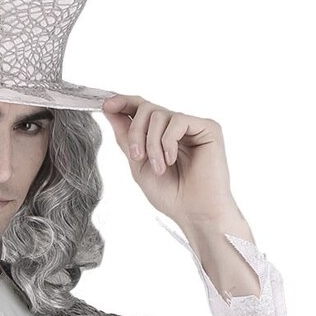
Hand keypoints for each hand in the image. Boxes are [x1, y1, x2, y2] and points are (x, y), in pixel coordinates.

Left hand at [101, 94, 239, 227]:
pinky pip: (178, 120)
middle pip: (147, 107)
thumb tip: (109, 110)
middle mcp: (176, 127)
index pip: (141, 108)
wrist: (194, 213)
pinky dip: (168, 141)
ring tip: (159, 168)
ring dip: (152, 143)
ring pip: (160, 114)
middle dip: (136, 132)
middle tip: (137, 157)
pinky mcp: (208, 127)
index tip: (107, 105)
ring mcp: (192, 126)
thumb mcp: (138, 165)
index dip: (123, 102)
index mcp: (161, 135)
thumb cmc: (171, 195)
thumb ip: (126, 138)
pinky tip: (172, 160)